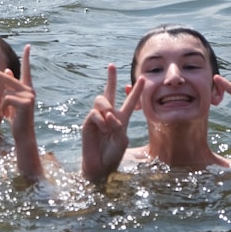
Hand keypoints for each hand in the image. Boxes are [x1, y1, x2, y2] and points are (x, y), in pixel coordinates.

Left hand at [0, 44, 35, 139]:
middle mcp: (29, 90)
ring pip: (5, 92)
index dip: (26, 58)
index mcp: (27, 89)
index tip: (28, 46)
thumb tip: (8, 70)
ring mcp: (28, 96)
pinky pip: (6, 100)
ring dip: (2, 104)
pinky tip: (7, 116)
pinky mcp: (25, 102)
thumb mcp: (11, 101)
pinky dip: (3, 109)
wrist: (23, 134)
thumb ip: (10, 87)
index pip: (26, 70)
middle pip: (8, 78)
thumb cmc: (16, 118)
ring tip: (6, 114)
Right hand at [80, 64, 143, 183]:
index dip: (137, 90)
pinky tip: (102, 130)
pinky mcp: (88, 122)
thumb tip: (107, 114)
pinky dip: (101, 121)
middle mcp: (109, 115)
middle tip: (112, 65)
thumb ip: (118, 125)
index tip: (143, 78)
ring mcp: (97, 118)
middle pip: (109, 92)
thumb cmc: (113, 154)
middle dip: (111, 78)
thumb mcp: (122, 139)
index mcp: (122, 119)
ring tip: (109, 123)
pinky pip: (95, 113)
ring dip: (107, 109)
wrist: (99, 166)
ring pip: (101, 100)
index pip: (130, 101)